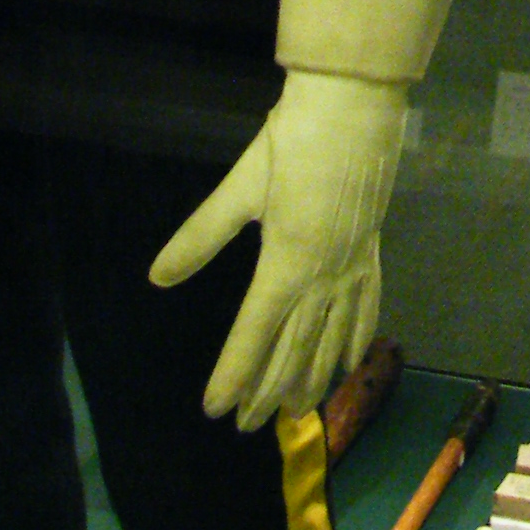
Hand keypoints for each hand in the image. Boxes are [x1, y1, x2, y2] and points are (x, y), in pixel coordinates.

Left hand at [148, 68, 405, 429]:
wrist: (356, 104)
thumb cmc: (294, 139)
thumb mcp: (241, 187)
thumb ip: (200, 236)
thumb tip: (158, 276)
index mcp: (286, 261)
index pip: (254, 334)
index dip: (234, 374)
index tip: (216, 408)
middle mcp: (322, 275)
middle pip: (294, 347)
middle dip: (269, 389)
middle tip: (248, 425)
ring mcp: (353, 266)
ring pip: (332, 339)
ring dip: (312, 379)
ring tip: (295, 412)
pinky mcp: (372, 251)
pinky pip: (366, 310)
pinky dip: (355, 343)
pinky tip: (348, 365)